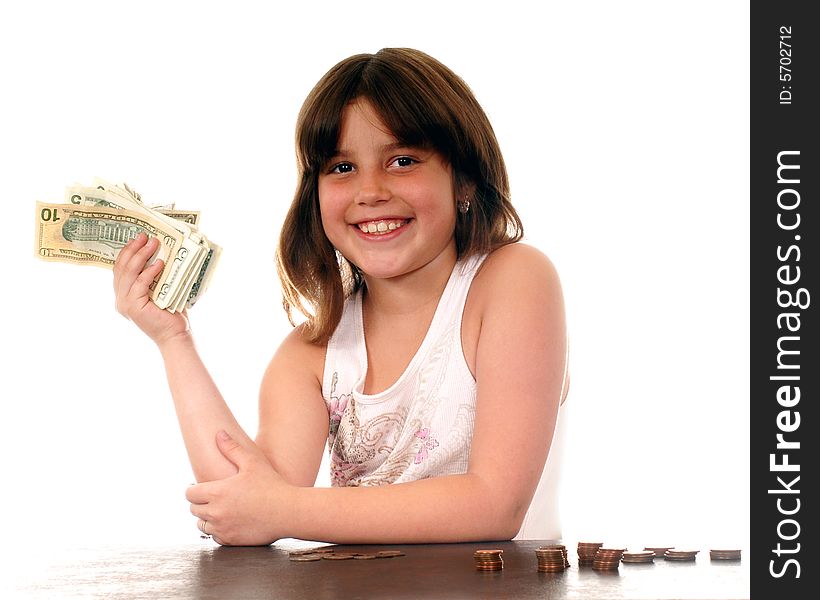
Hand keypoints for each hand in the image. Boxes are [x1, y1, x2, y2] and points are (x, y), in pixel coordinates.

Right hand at [113, 233, 189, 345]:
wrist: (175, 335)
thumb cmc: (171, 313)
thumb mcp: (160, 290)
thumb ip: (155, 276)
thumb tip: (161, 252)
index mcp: (125, 295)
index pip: (121, 269)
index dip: (128, 251)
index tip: (139, 238)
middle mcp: (120, 299)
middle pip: (122, 268)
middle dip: (133, 249)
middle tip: (144, 236)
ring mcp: (125, 303)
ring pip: (129, 273)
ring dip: (141, 256)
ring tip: (154, 243)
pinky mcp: (133, 307)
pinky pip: (140, 284)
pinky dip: (149, 272)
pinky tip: (159, 263)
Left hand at [186, 431, 294, 545]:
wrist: (289, 512)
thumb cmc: (272, 485)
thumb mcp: (252, 462)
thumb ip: (232, 448)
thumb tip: (219, 433)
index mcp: (217, 492)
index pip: (189, 494)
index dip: (193, 489)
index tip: (200, 487)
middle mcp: (216, 512)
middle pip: (193, 510)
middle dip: (200, 503)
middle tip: (212, 497)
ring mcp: (223, 529)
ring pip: (202, 525)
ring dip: (207, 518)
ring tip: (220, 509)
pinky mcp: (231, 541)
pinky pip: (215, 537)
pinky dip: (219, 531)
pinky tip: (230, 521)